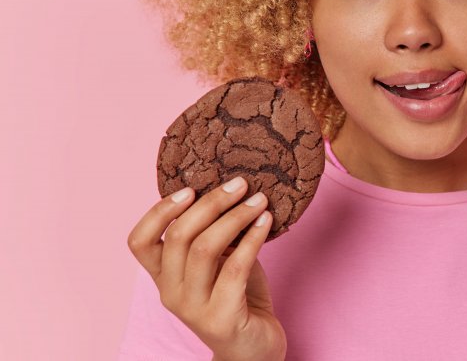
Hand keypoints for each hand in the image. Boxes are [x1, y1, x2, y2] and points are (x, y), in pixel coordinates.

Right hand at [127, 177, 286, 360]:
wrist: (254, 350)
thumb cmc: (238, 298)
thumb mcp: (219, 262)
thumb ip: (214, 234)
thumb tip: (230, 188)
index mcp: (163, 277)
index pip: (139, 242)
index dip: (159, 211)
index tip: (189, 188)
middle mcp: (170, 293)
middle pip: (179, 236)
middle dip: (211, 202)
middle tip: (240, 183)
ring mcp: (193, 309)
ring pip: (205, 248)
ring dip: (235, 217)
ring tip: (259, 200)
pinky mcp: (221, 319)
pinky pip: (235, 269)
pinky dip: (252, 238)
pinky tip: (266, 222)